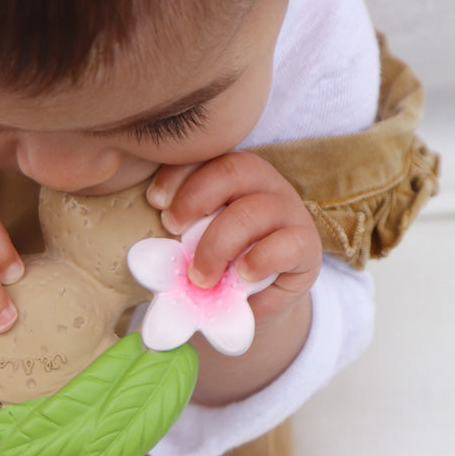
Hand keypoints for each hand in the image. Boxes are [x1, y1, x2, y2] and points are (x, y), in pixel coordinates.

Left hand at [145, 151, 320, 327]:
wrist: (255, 300)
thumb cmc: (216, 265)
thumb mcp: (191, 247)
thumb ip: (175, 239)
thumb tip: (147, 254)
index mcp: (230, 174)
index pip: (206, 155)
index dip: (178, 174)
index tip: (156, 202)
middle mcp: (262, 184)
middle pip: (232, 171)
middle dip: (195, 199)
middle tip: (173, 231)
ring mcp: (288, 212)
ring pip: (254, 211)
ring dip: (218, 245)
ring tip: (200, 276)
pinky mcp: (307, 245)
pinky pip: (286, 244)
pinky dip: (258, 260)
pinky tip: (241, 276)